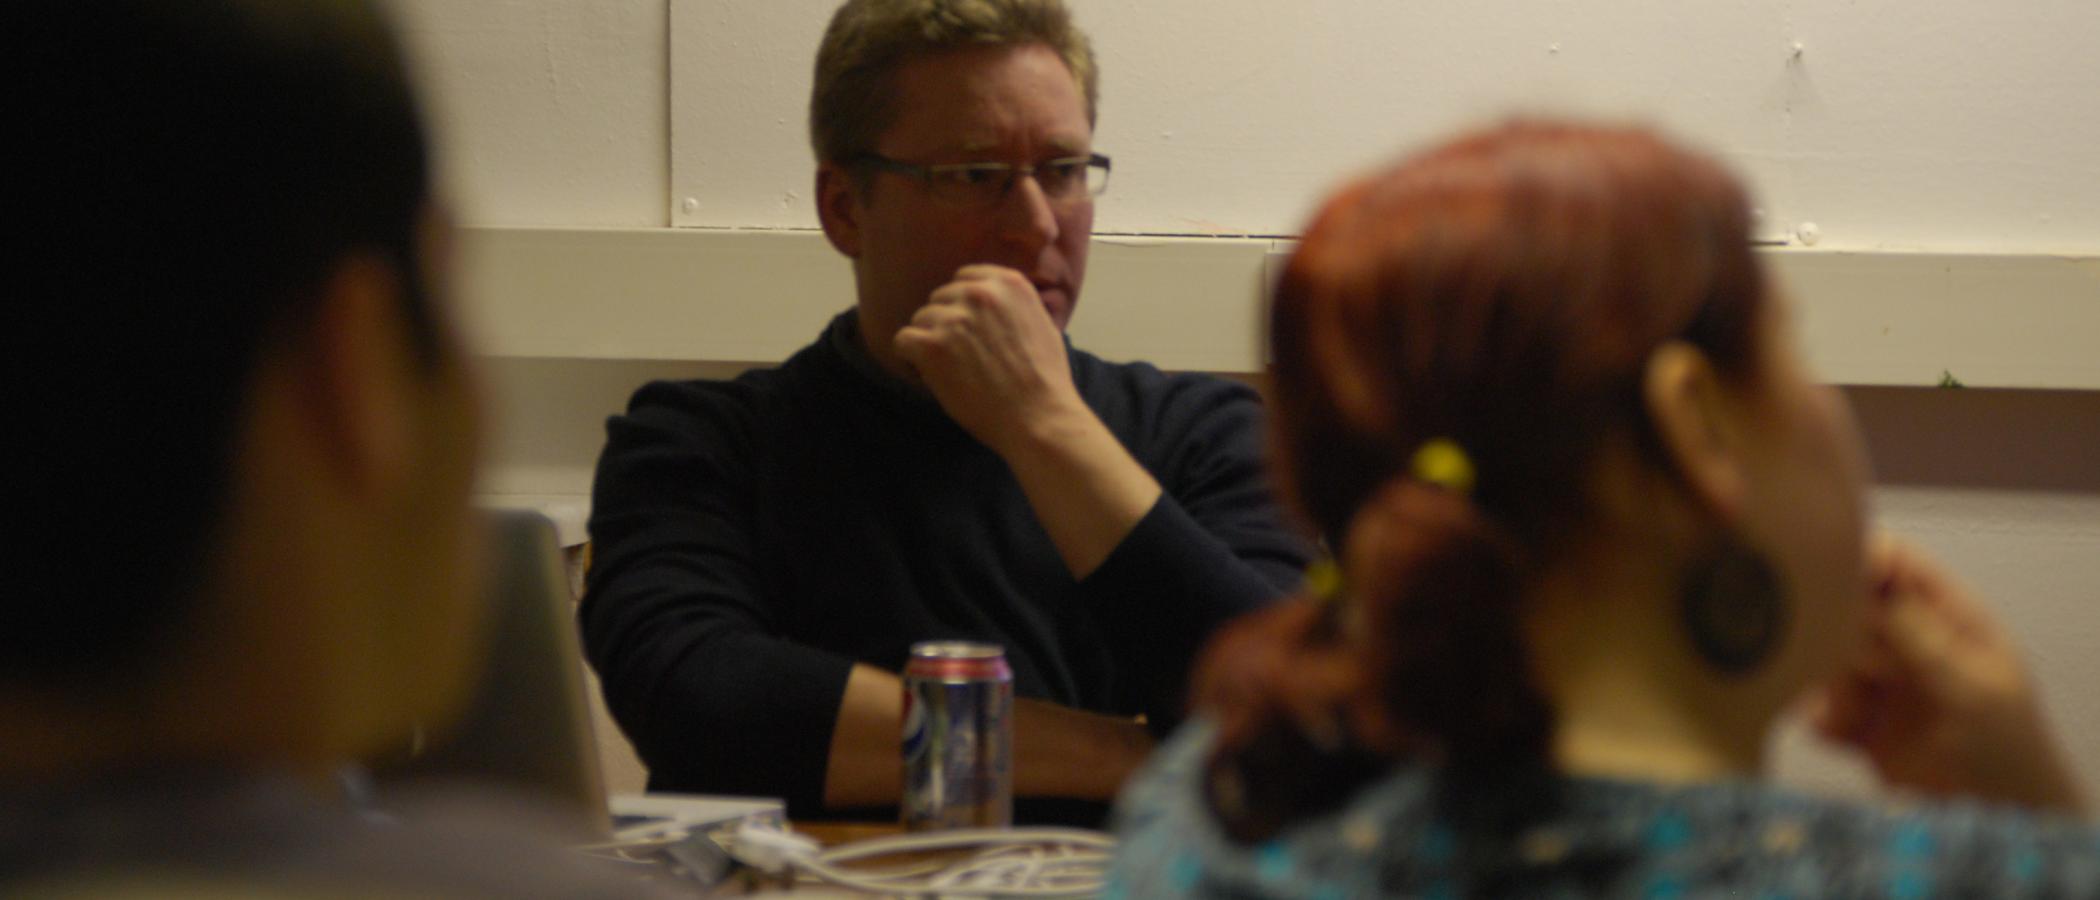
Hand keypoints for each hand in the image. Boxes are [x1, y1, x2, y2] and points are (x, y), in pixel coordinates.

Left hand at [892, 265, 1090, 453]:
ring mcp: (954, 319)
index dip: (962, 306)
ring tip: (951, 370)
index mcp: (1007, 284)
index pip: (964, 278)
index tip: (968, 329)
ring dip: (930, 343)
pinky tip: (930, 375)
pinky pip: (903, 340)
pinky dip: (910, 359)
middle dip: (946, 324)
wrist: (1038, 416)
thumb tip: (993, 304)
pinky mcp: (932, 346)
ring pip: (921, 320)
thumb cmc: (1044, 381)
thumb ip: (1012, 305)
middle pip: (940, 299)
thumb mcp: (1041, 323)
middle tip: (962, 356)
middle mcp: (979, 294)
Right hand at [1811, 535, 2084, 814]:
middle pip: (1850, 610)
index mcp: (1948, 618)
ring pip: (1830, 660)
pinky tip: (1833, 732)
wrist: (2001, 821)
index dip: (1861, 560)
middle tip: (1850, 667)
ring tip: (1846, 715)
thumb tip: (1876, 584)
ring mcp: (1885, 683)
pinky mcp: (1863, 724)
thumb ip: (1924, 640)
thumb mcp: (1974, 689)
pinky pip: (1824, 708)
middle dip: (1837, 634)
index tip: (1828, 578)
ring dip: (1831, 686)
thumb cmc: (2009, 749)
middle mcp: (1909, 642)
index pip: (1898, 566)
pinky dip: (1822, 719)